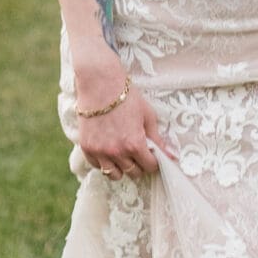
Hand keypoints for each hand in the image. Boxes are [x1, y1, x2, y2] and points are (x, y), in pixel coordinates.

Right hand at [73, 55, 175, 178]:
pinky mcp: (86, 148)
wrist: (100, 83)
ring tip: (123, 154)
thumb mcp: (147, 116)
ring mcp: (100, 152)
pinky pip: (98, 166)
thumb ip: (157, 139)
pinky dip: (104, 162)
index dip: (153, 161)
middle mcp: (117, 152)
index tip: (151, 155)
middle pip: (133, 172)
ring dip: (122, 168)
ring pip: (115, 175)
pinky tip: (109, 150)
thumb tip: (171, 156)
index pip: (149, 166)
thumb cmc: (127, 97)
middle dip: (139, 164)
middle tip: (138, 152)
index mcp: (134, 144)